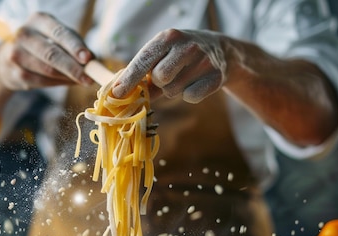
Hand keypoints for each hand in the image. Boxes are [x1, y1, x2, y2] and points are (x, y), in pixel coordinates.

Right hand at [0, 12, 94, 90]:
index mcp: (39, 20)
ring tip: (82, 81)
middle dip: (73, 68)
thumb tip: (94, 64)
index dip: (74, 47)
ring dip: (68, 78)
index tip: (88, 59)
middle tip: (89, 79)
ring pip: (48, 71)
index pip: (59, 33)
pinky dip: (58, 83)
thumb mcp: (60, 39)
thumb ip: (77, 48)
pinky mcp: (15, 73)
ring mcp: (16, 54)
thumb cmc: (44, 45)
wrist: (10, 58)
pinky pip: (42, 82)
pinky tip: (67, 82)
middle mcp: (24, 34)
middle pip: (52, 54)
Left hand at [112, 29, 226, 103]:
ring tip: (184, 77)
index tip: (116, 93)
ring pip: (174, 90)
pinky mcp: (215, 77)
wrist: (220, 51)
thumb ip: (143, 73)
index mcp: (168, 37)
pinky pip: (191, 97)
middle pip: (160, 78)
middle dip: (159, 83)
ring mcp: (203, 61)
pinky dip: (189, 95)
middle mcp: (186, 46)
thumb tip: (120, 92)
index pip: (144, 60)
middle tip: (168, 76)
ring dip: (174, 90)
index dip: (129, 79)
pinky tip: (195, 83)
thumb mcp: (162, 54)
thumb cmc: (181, 55)